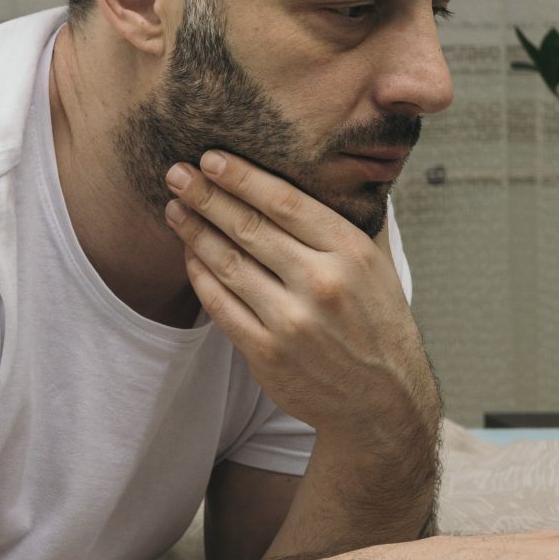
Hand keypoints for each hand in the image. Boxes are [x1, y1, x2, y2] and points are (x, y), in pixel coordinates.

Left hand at [163, 149, 435, 437]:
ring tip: (175, 208)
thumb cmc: (378, 322)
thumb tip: (325, 169)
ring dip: (194, 231)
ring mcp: (292, 322)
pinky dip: (200, 275)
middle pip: (249, 228)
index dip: (242, 178)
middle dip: (206, 196)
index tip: (211, 158)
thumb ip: (350, 221)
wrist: (383, 401)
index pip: (285, 203)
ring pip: (228, 264)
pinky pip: (220, 305)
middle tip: (177, 173)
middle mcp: (322, 284)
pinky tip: (190, 254)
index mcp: (351, 253)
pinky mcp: (267, 354)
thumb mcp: (379, 265)